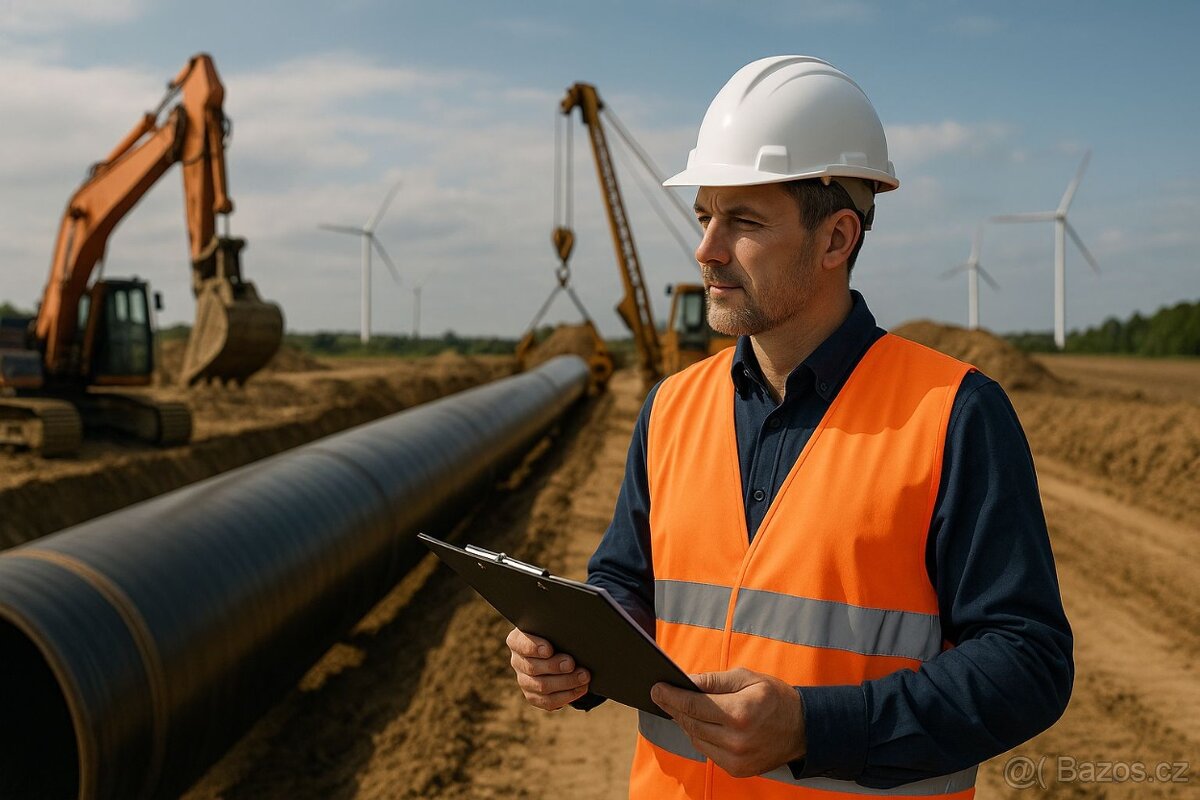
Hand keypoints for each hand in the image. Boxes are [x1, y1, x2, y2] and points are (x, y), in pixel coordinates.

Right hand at [506, 627, 590, 710]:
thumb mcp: (553, 626)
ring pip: (542, 686)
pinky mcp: (534, 696)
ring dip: (565, 682)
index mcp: (517, 640)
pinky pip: (548, 701)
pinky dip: (566, 696)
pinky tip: (580, 689)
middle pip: (532, 668)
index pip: (521, 644)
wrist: (559, 649)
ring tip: (584, 677)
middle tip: (572, 663)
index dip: (534, 648)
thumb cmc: (556, 633)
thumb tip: (573, 625)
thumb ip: (556, 626)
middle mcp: (518, 661)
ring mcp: (524, 681)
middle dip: (554, 666)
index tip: (549, 649)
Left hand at [650, 667, 805, 777]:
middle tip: (660, 695)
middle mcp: (736, 740)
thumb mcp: (746, 678)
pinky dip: (700, 737)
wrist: (803, 729)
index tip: (656, 688)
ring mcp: (737, 759)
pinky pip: (708, 751)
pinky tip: (700, 724)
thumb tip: (686, 680)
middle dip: (673, 708)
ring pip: (696, 739)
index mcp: (740, 713)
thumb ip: (714, 680)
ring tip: (680, 706)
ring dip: (685, 722)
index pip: (694, 705)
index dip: (671, 696)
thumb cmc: (774, 697)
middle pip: (691, 723)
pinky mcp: (737, 769)